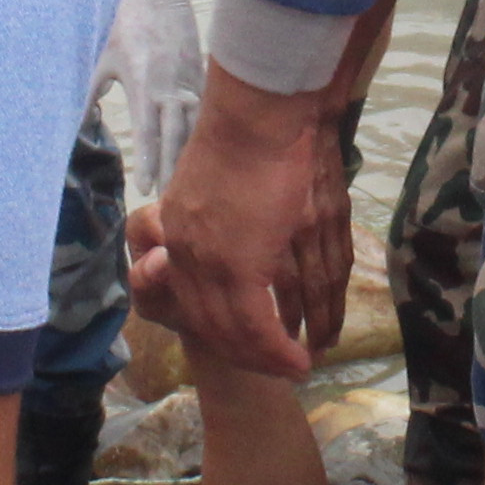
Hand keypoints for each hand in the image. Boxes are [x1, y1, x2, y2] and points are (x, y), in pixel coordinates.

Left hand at [98, 0, 202, 199]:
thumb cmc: (120, 18)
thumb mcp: (99, 55)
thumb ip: (89, 92)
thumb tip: (75, 126)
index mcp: (144, 80)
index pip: (149, 131)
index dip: (149, 162)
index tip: (147, 188)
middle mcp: (171, 83)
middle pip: (176, 136)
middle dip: (174, 169)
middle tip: (171, 199)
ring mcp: (190, 77)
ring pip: (195, 125)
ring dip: (191, 156)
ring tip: (188, 184)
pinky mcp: (201, 70)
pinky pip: (205, 108)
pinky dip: (204, 132)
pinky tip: (203, 152)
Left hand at [140, 76, 331, 374]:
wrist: (259, 116)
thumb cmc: (241, 139)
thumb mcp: (204, 188)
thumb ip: (208, 224)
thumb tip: (226, 243)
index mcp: (183, 240)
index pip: (197, 306)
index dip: (225, 335)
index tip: (251, 350)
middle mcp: (195, 257)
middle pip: (216, 326)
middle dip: (248, 356)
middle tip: (278, 368)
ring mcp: (222, 259)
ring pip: (244, 326)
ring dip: (271, 355)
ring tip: (296, 368)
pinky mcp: (255, 257)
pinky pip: (265, 318)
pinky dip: (283, 343)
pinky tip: (302, 353)